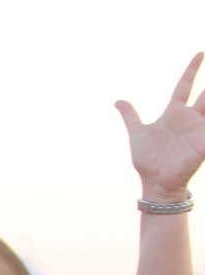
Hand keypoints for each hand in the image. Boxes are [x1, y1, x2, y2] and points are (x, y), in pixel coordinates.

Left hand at [117, 52, 204, 200]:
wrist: (156, 183)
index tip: (200, 53)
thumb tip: (118, 101)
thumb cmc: (148, 160)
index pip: (185, 85)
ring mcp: (199, 129)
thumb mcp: (137, 133)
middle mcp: (189, 118)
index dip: (192, 69)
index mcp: (174, 113)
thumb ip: (130, 116)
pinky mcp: (204, 142)